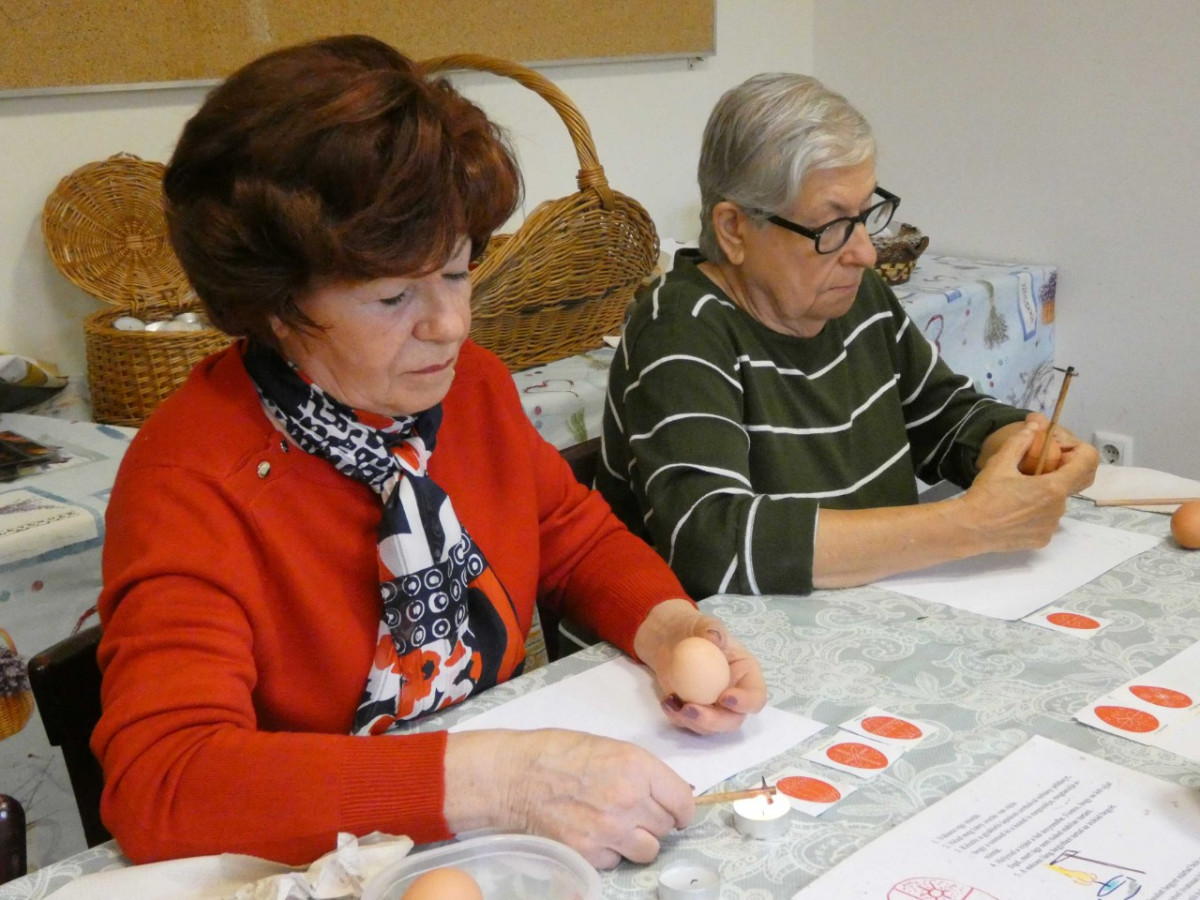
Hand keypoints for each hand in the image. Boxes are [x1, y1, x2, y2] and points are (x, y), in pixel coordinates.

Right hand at [444, 728, 693, 867]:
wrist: (512, 776)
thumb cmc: (555, 753)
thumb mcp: (607, 747)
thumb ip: (641, 771)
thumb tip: (668, 792)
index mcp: (637, 766)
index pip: (683, 802)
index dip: (680, 808)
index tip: (675, 812)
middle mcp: (629, 800)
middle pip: (666, 827)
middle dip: (655, 822)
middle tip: (635, 813)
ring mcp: (610, 830)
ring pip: (648, 850)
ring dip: (637, 841)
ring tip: (617, 827)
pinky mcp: (589, 854)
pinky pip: (616, 861)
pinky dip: (609, 852)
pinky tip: (593, 833)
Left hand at [633, 599, 767, 735]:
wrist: (672, 639)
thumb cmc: (697, 629)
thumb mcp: (706, 624)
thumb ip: (712, 630)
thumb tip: (715, 638)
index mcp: (747, 675)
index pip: (756, 697)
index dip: (745, 703)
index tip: (725, 697)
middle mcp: (734, 696)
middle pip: (733, 721)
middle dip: (713, 721)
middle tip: (691, 710)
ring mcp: (714, 707)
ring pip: (709, 727)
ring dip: (691, 721)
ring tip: (671, 702)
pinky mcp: (694, 712)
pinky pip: (688, 724)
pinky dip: (676, 717)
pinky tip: (666, 702)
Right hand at [963, 423, 1099, 551]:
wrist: (969, 530)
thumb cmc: (986, 495)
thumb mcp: (1000, 463)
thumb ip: (1020, 442)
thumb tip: (1034, 425)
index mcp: (1053, 487)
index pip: (1087, 462)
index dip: (1078, 452)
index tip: (1059, 453)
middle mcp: (1059, 508)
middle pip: (1069, 484)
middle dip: (1056, 474)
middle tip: (1031, 472)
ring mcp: (1051, 526)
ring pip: (1056, 504)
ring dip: (1044, 496)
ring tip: (1018, 494)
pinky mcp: (1042, 540)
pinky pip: (1046, 521)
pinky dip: (1036, 514)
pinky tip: (1015, 512)